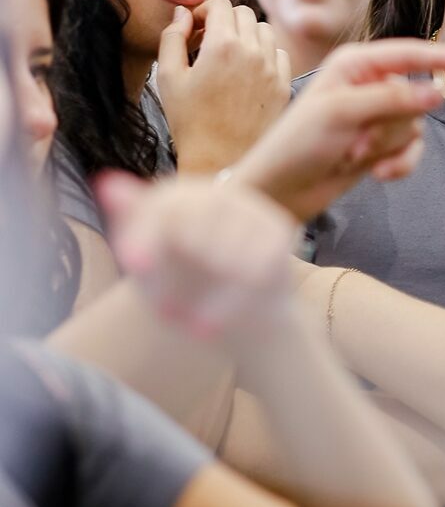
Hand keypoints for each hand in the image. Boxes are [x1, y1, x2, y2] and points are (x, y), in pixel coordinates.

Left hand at [97, 172, 296, 345]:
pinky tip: (213, 323)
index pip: (162, 205)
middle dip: (180, 270)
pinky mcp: (278, 233)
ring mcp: (252, 211)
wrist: (238, 317)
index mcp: (179, 198)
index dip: (147, 234)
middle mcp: (219, 195)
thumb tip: (105, 181)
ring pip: (229, 244)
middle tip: (166, 314)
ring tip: (190, 325)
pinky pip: (258, 263)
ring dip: (207, 293)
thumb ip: (131, 226)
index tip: (133, 267)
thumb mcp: (148, 267)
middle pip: (200, 218)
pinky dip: (232, 300)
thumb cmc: (183, 288)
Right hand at [157, 0, 291, 173]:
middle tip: (209, 42)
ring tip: (230, 57)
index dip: (204, 11)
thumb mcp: (168, 79)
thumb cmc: (189, 123)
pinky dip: (265, 54)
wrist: (219, 162)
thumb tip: (182, 14)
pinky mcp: (283, 85)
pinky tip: (249, 72)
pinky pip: (279, 54)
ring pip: (264, 30)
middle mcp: (252, 52)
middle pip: (244, 13)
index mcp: (222, 45)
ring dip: (246, 34)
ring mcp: (271, 68)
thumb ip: (172, 38)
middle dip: (225, 20)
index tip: (195, 29)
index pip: (220, 5)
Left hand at [230, 39, 444, 220]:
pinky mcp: (379, 144)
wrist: (280, 191)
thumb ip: (392, 100)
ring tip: (356, 156)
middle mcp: (369, 83)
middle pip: (415, 97)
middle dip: (392, 125)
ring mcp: (376, 115)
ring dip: (390, 146)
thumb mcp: (342, 114)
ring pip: (414, 126)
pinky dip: (399, 163)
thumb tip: (438, 91)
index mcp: (356, 63)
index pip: (412, 54)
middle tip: (357, 140)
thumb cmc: (298, 144)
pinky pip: (411, 150)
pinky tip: (377, 174)